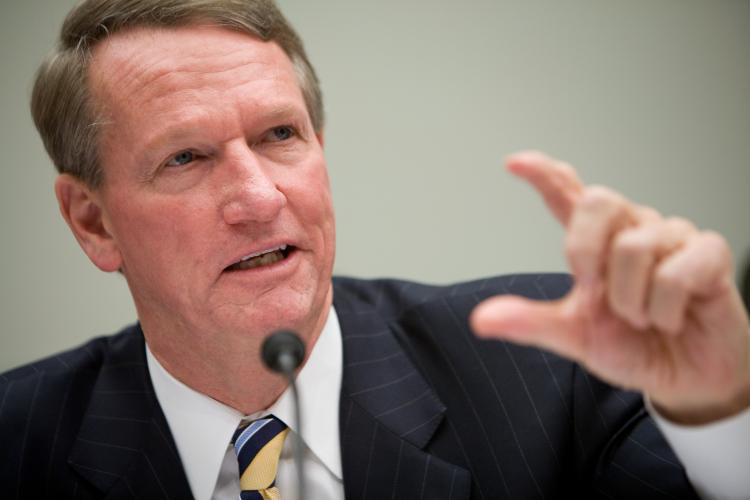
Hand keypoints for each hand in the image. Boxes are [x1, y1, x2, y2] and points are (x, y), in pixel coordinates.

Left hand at [471, 151, 749, 423]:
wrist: (684, 377)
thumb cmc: (633, 346)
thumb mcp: (575, 337)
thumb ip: (530, 323)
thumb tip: (482, 319)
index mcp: (595, 243)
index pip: (567, 195)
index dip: (544, 174)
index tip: (515, 163)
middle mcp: (631, 228)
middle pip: (597, 201)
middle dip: (585, 251)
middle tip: (596, 291)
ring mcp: (671, 237)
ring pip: (634, 246)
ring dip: (632, 301)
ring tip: (644, 318)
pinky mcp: (709, 253)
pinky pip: (676, 272)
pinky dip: (665, 309)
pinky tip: (674, 317)